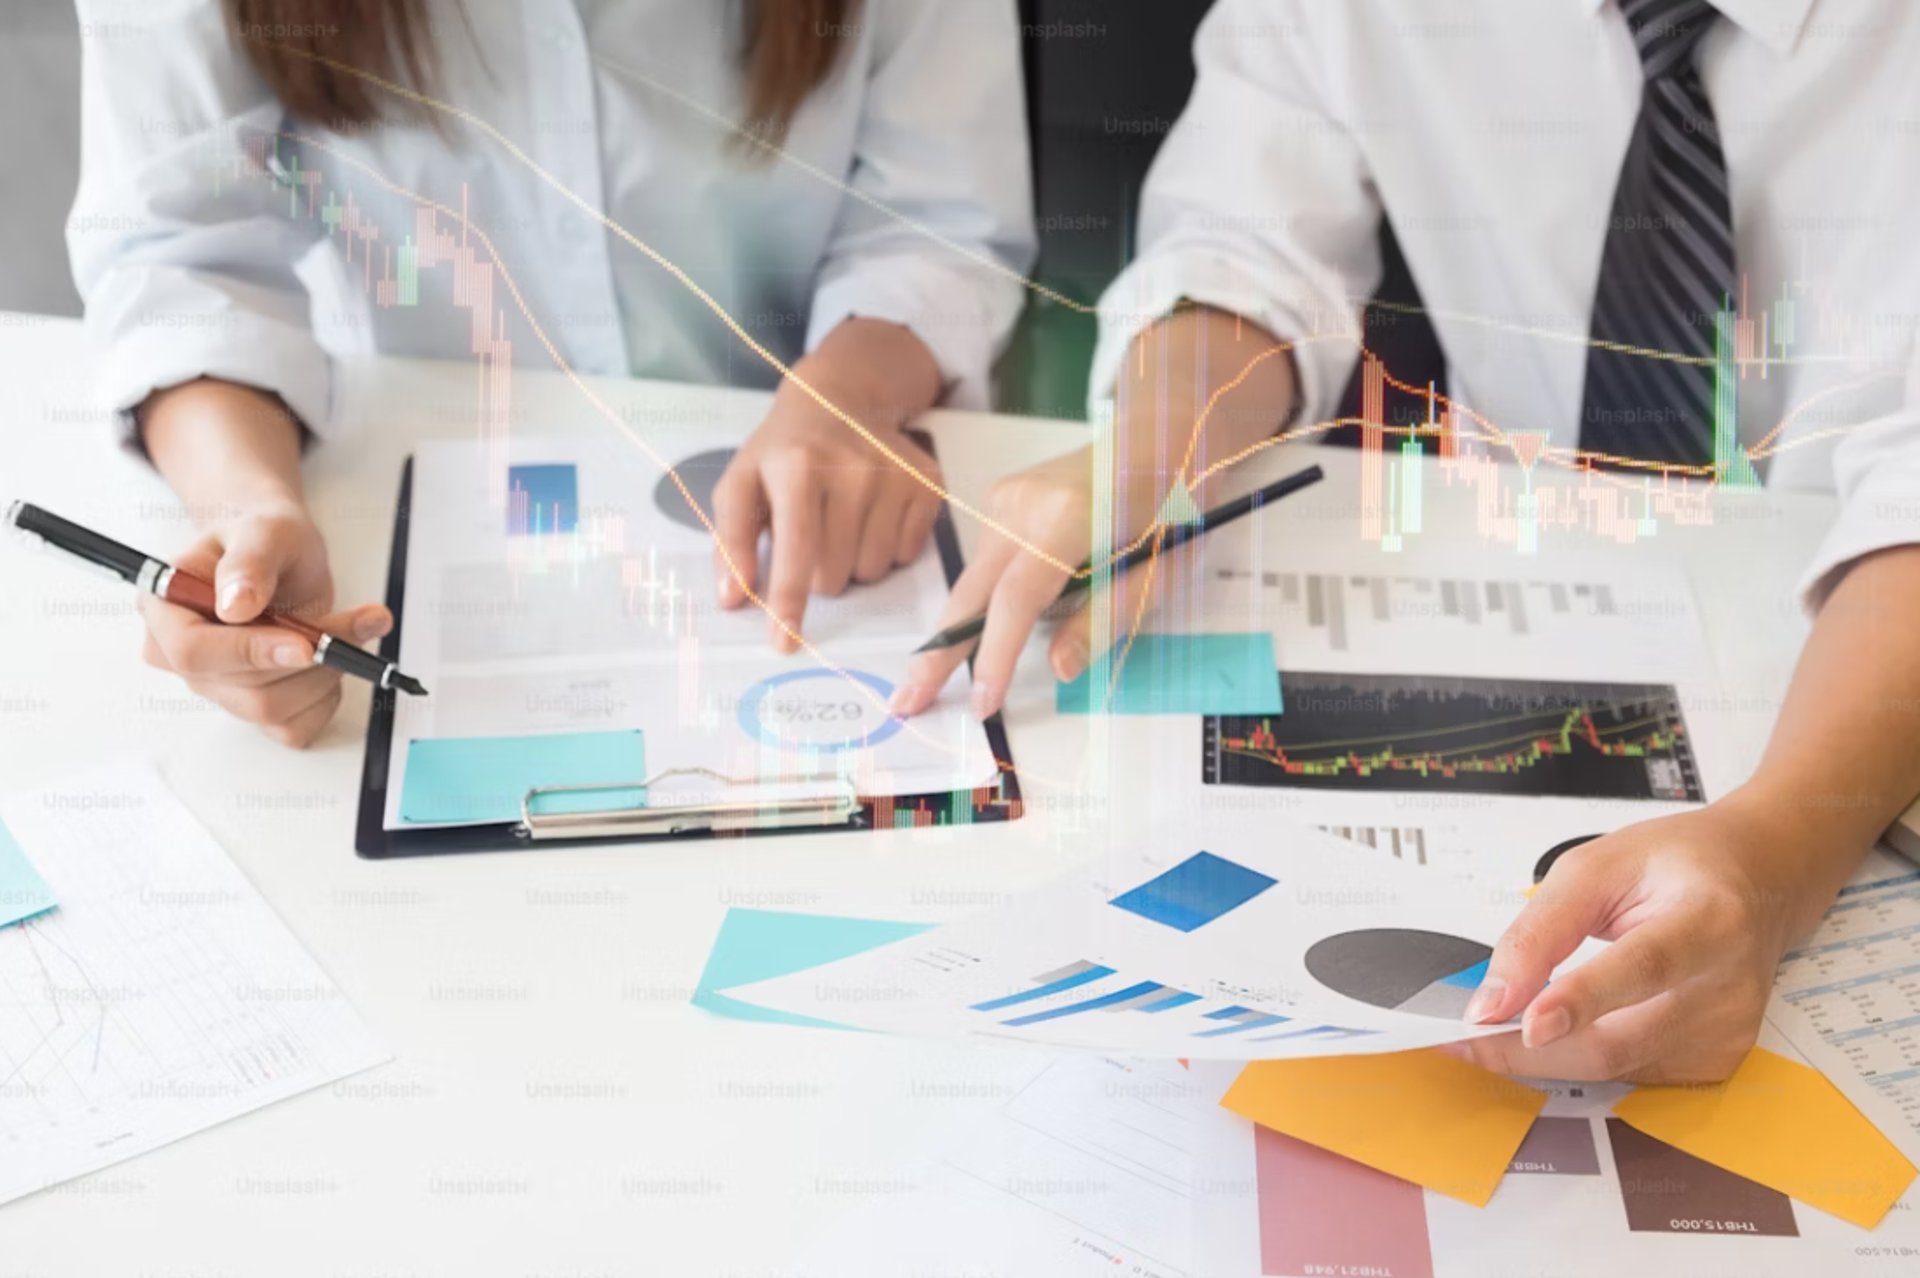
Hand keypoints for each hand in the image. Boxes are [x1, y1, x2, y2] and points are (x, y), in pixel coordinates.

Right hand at [137, 501, 390, 747]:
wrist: (279, 554)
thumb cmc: (263, 539)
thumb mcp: (263, 532)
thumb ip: (249, 564)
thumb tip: (235, 606)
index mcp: (165, 611)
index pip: (194, 651)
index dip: (251, 653)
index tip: (306, 645)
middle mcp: (181, 657)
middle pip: (244, 689)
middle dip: (311, 659)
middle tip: (362, 620)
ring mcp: (217, 687)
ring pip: (274, 710)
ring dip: (328, 673)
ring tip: (355, 628)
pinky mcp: (253, 706)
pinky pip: (293, 728)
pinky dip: (327, 697)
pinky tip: (335, 659)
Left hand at [711, 320, 943, 651]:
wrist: (840, 400)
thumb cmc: (783, 451)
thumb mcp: (742, 483)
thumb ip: (731, 541)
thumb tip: (731, 598)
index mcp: (796, 466)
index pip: (795, 550)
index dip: (788, 601)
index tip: (784, 642)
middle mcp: (851, 467)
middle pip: (834, 574)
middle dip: (817, 572)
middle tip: (811, 534)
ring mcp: (894, 473)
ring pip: (872, 570)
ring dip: (852, 563)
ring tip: (841, 523)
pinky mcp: (927, 481)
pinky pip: (906, 554)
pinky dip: (886, 547)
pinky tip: (872, 514)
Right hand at [891, 446, 1178, 719]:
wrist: (1158, 435)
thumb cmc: (1171, 508)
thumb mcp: (1159, 572)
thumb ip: (1105, 619)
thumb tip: (1058, 668)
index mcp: (1069, 518)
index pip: (1017, 599)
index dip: (996, 656)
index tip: (983, 703)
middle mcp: (1023, 504)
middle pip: (971, 592)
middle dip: (937, 653)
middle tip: (907, 702)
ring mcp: (1005, 497)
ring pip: (978, 580)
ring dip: (970, 628)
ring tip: (953, 672)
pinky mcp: (999, 497)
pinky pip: (990, 561)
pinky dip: (995, 594)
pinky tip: (1026, 598)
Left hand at [1451, 799, 1828, 1083]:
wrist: (1758, 880)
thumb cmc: (1675, 865)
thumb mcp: (1594, 867)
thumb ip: (1540, 931)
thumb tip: (1492, 1001)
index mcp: (1710, 918)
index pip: (1643, 966)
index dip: (1581, 999)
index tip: (1523, 1023)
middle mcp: (1730, 983)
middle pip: (1621, 1038)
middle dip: (1531, 1049)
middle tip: (1466, 1042)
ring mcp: (1729, 1030)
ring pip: (1618, 1067)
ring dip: (1548, 1056)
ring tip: (1499, 1032)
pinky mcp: (1719, 1059)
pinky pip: (1633, 1073)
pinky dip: (1585, 1056)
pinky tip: (1563, 1031)